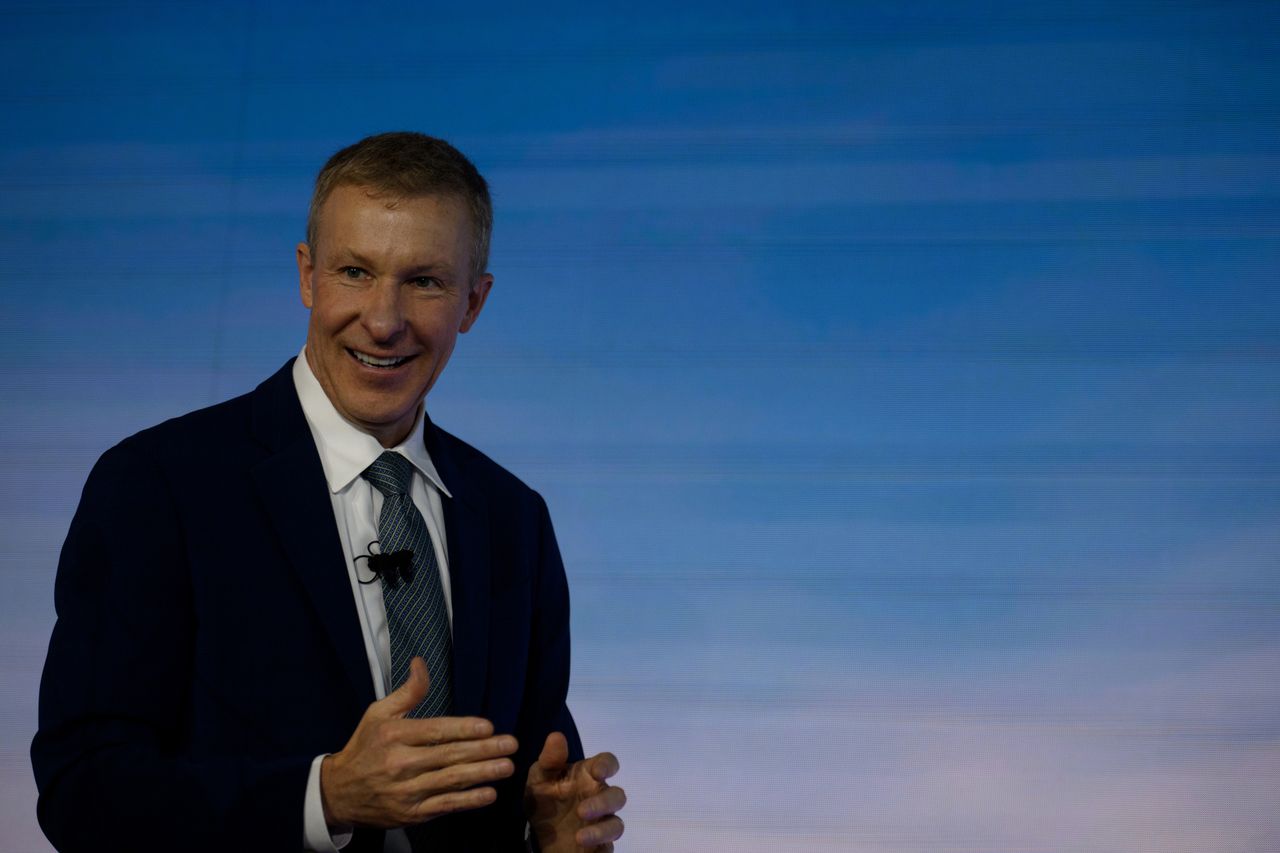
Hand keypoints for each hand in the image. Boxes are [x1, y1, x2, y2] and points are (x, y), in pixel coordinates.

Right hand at [321, 657, 517, 828]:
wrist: (338, 792)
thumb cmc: (364, 748)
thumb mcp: (378, 713)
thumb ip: (407, 692)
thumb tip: (421, 663)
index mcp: (394, 736)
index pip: (435, 731)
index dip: (463, 729)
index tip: (489, 727)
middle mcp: (400, 763)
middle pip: (448, 755)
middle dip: (483, 750)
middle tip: (510, 744)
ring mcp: (406, 791)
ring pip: (450, 781)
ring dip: (482, 774)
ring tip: (507, 766)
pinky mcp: (411, 814)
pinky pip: (444, 806)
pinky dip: (468, 801)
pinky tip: (489, 794)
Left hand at [525, 732, 625, 851]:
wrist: (540, 836)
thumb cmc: (545, 800)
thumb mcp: (539, 779)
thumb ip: (549, 760)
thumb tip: (556, 736)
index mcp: (588, 776)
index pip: (608, 763)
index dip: (608, 765)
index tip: (598, 772)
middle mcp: (599, 797)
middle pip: (617, 796)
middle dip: (603, 803)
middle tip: (582, 811)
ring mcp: (602, 822)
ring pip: (616, 824)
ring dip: (602, 830)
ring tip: (580, 837)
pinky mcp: (600, 844)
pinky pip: (608, 846)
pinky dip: (600, 845)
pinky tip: (583, 844)